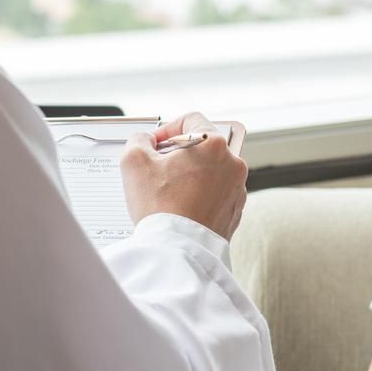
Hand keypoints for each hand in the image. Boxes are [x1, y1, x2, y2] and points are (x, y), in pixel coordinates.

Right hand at [121, 112, 247, 239]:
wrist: (178, 250)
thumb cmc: (160, 207)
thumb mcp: (134, 161)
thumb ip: (139, 140)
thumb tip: (146, 141)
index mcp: (214, 145)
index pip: (191, 119)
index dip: (167, 129)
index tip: (156, 145)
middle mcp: (233, 164)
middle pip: (202, 146)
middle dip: (179, 154)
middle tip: (159, 170)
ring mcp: (237, 189)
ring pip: (210, 171)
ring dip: (190, 176)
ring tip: (169, 193)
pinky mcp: (235, 210)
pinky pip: (216, 194)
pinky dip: (200, 196)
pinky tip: (181, 207)